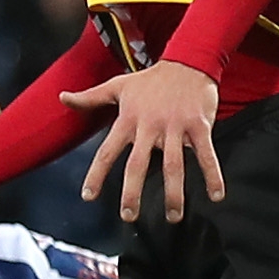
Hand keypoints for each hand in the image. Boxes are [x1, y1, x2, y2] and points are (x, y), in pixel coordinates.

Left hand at [69, 58, 225, 222]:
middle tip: (128, 215)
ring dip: (174, 193)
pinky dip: (213, 175)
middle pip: (138, 163)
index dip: (96, 174)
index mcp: (129, 119)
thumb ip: (90, 97)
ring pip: (174, 164)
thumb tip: (61, 97)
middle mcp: (150, 125)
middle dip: (132, 191)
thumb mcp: (118, 85)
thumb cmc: (151, 79)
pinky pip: (206, 154)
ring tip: (174, 217)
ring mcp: (176, 126)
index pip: (108, 151)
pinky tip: (217, 196)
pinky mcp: (199, 126)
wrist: (187, 61)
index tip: (89, 197)